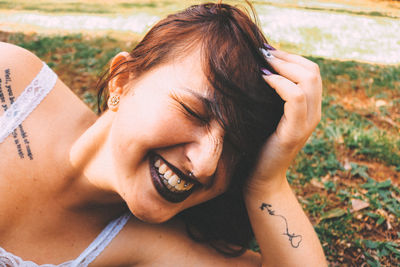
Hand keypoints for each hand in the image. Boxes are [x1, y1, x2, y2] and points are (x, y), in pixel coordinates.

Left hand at [245, 49, 321, 195]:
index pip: (311, 71)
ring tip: (262, 63)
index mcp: (309, 108)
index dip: (291, 57)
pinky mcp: (295, 132)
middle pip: (313, 71)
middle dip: (287, 57)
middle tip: (263, 53)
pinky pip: (296, 98)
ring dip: (283, 67)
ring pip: (309, 81)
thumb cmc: (258, 144)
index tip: (267, 51)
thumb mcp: (267, 114)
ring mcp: (307, 123)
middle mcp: (314, 114)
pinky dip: (280, 83)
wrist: (261, 177)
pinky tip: (263, 79)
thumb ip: (272, 95)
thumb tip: (259, 67)